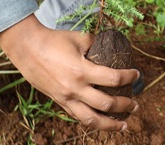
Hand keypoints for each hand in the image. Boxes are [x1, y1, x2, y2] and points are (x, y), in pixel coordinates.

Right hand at [0, 15, 139, 130]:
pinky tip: (102, 122)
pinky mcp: (59, 102)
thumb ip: (97, 44)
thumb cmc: (54, 40)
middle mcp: (75, 89)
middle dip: (125, 105)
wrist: (27, 49)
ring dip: (110, 124)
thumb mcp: (79, 38)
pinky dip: (92, 121)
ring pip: (91, 119)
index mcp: (82, 71)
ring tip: (124, 125)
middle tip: (136, 104)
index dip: (129, 77)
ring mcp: (66, 99)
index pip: (114, 78)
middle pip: (106, 104)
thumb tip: (112, 47)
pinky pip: (78, 117)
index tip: (137, 74)